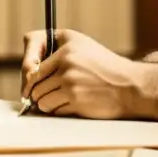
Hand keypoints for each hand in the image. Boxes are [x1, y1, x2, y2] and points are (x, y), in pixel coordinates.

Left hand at [20, 29, 145, 119]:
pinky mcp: (75, 98)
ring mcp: (70, 80)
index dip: (27, 78)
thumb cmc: (105, 67)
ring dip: (47, 104)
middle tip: (49, 95)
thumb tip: (27, 75)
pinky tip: (73, 105)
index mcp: (67, 44)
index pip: (32, 64)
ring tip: (62, 100)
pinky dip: (59, 111)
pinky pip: (53, 110)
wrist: (130, 86)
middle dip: (38, 94)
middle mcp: (67, 60)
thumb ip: (55, 52)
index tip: (29, 85)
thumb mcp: (82, 46)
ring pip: (40, 99)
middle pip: (33, 85)